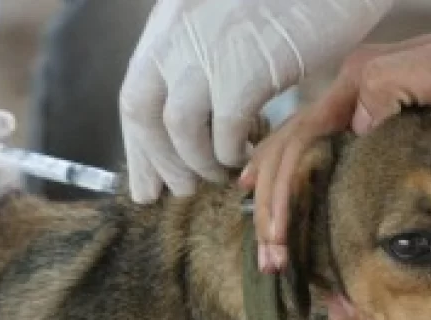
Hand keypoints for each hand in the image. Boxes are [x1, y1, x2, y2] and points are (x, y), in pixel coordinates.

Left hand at [119, 0, 393, 203]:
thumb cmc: (296, 1)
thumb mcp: (228, 20)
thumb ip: (198, 59)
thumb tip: (184, 123)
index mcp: (171, 20)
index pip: (135, 93)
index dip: (140, 146)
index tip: (147, 184)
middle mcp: (179, 31)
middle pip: (142, 111)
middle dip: (160, 162)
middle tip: (183, 189)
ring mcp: (210, 48)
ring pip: (179, 127)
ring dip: (199, 162)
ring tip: (222, 173)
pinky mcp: (246, 68)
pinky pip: (224, 130)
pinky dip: (232, 152)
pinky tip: (247, 154)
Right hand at [241, 28, 430, 272]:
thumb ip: (388, 85)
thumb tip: (352, 125)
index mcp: (355, 85)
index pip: (300, 141)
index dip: (282, 191)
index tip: (278, 236)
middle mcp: (346, 99)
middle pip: (288, 153)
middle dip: (272, 208)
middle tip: (270, 259)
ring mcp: (354, 113)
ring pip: (294, 156)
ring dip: (275, 203)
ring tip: (268, 249)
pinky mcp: (368, 131)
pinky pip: (317, 158)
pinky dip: (292, 185)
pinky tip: (277, 206)